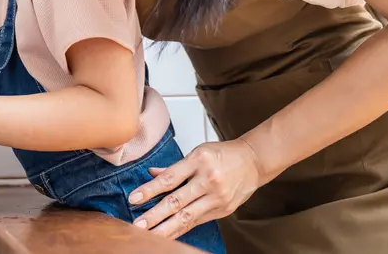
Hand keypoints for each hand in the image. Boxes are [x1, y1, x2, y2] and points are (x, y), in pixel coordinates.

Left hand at [129, 139, 262, 238]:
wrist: (253, 161)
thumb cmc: (223, 155)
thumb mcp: (197, 152)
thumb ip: (174, 167)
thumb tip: (151, 174)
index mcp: (198, 161)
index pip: (169, 178)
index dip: (149, 190)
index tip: (133, 199)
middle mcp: (208, 180)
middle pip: (177, 201)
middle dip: (155, 215)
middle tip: (138, 224)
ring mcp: (217, 197)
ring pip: (187, 216)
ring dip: (166, 228)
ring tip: (150, 235)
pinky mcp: (223, 210)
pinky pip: (197, 221)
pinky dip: (181, 229)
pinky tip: (169, 235)